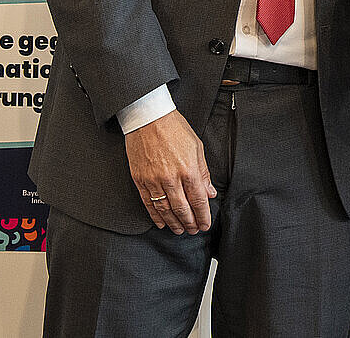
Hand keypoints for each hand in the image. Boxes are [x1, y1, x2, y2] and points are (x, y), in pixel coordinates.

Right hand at [126, 110, 215, 234]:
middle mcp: (171, 178)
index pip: (198, 200)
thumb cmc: (174, 129)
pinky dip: (155, 216)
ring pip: (165, 210)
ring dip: (174, 223)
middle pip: (182, 209)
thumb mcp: (196, 147)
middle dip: (190, 223)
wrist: (148, 118)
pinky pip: (148, 203)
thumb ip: (203, 173)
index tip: (205, 224)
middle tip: (194, 231)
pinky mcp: (140, 180)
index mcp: (188, 170)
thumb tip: (209, 192)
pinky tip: (161, 222)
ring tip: (180, 230)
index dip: (203, 215)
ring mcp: (154, 180)